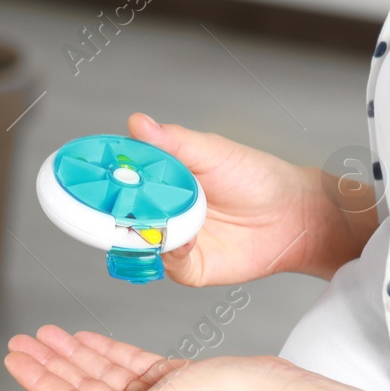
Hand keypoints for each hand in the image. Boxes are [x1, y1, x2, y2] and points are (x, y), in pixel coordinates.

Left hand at [5, 325, 389, 390]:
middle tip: (21, 340)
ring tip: (48, 333)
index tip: (15, 356)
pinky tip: (90, 340)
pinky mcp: (174, 384)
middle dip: (49, 363)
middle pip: (82, 388)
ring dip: (75, 353)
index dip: (40, 379)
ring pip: (104, 375)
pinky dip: (109, 352)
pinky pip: (130, 367)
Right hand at [126, 113, 378, 284]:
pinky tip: (184, 238)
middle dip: (116, 212)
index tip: (94, 175)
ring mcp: (177, 240)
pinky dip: (172, 252)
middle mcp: (165, 212)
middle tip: (114, 203)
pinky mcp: (192, 267)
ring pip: (144, 244)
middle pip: (126, 216)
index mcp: (164, 180)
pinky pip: (170, 265)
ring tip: (152, 219)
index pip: (124, 181)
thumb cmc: (258, 178)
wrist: (295, 214)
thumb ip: (172, 141)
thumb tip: (139, 123)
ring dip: (144, 233)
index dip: (108, 179)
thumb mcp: (212, 151)